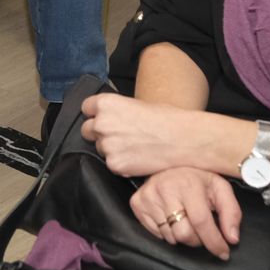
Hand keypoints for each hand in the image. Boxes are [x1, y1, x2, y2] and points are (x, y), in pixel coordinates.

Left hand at [81, 94, 223, 177]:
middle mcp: (102, 124)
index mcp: (107, 104)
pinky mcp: (115, 165)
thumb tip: (108, 117)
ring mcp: (107, 146)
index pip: (86, 108)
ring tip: (133, 147)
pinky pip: (111, 164)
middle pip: (87, 130)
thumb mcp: (137, 104)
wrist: (183, 140)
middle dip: (99, 133)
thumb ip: (116, 111)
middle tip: (119, 135)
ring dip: (111, 149)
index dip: (95, 114)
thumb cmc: (166, 119)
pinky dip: (121, 163)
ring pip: (99, 148)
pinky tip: (137, 158)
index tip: (101, 118)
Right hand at [130, 166, 241, 257]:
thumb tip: (232, 238)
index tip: (223, 252)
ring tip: (184, 218)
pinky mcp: (137, 203)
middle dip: (197, 239)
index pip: (201, 221)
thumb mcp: (220, 189)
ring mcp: (148, 196)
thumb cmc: (196, 178)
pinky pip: (156, 234)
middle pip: (183, 234)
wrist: (169, 164)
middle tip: (201, 229)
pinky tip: (171, 217)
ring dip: (181, 235)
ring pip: (170, 237)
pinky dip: (167, 232)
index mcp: (189, 184)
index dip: (214, 241)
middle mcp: (165, 189)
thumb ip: (231, 213)